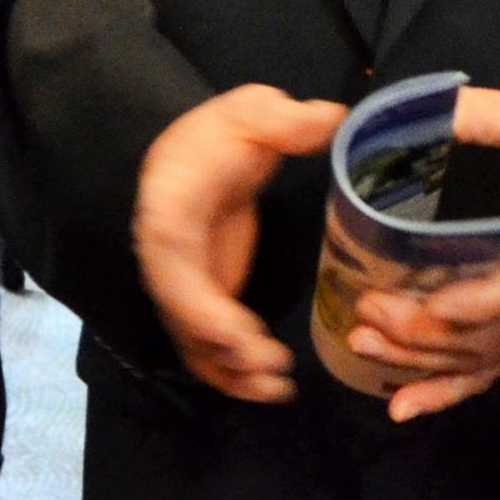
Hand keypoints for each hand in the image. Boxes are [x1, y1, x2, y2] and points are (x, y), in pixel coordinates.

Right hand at [132, 83, 345, 401]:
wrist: (197, 153)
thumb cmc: (219, 134)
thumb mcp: (251, 112)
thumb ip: (286, 119)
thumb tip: (333, 118)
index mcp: (169, 211)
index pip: (172, 268)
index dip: (200, 307)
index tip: (243, 334)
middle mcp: (166, 260)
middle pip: (181, 318)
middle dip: (224, 351)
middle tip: (275, 367)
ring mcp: (182, 286)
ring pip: (192, 344)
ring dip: (230, 373)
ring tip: (279, 388)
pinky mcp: (202, 301)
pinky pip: (206, 348)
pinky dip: (231, 373)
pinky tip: (269, 387)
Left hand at [343, 83, 499, 421]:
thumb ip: (475, 114)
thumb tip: (405, 110)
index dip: (476, 302)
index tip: (428, 302)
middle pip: (492, 332)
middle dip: (424, 333)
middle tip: (365, 311)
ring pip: (485, 357)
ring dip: (422, 361)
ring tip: (363, 345)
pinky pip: (494, 370)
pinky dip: (447, 392)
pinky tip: (403, 406)